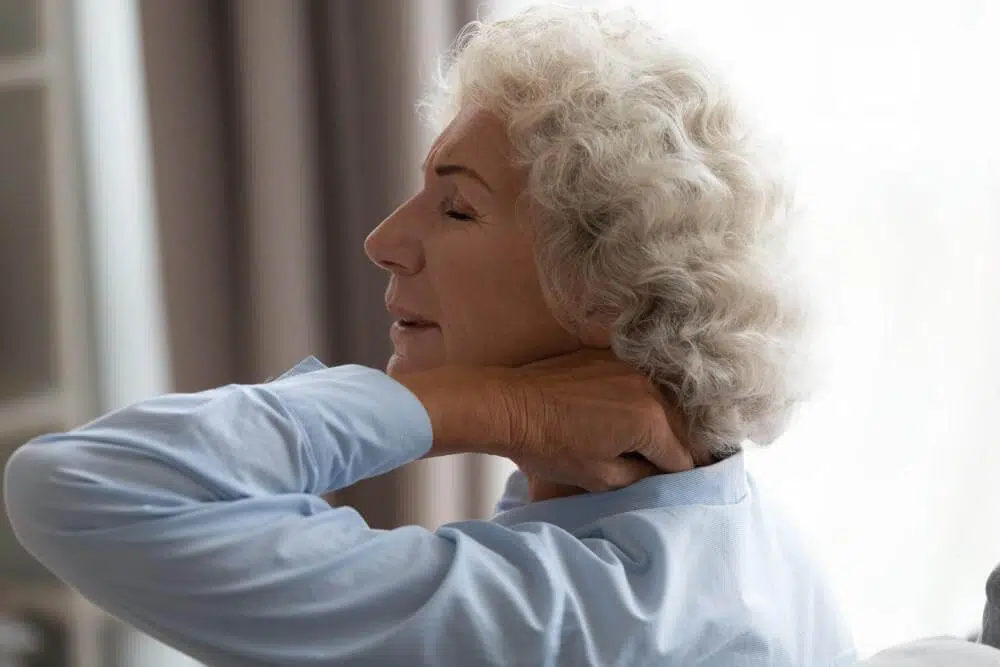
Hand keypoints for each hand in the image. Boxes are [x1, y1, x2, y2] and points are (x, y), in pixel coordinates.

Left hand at [399, 350, 693, 491]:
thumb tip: (661, 473)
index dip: (678, 477)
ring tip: (636, 442)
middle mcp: (649, 388)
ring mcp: (630, 367)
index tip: (668, 484)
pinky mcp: (610, 356)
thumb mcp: (601, 477)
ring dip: (658, 423)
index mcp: (651, 422)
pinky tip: (618, 414)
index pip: (685, 457)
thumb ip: (642, 476)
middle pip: (681, 426)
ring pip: (662, 402)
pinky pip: (639, 382)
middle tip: (656, 466)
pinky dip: (637, 400)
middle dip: (673, 448)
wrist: (509, 406)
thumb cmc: (549, 447)